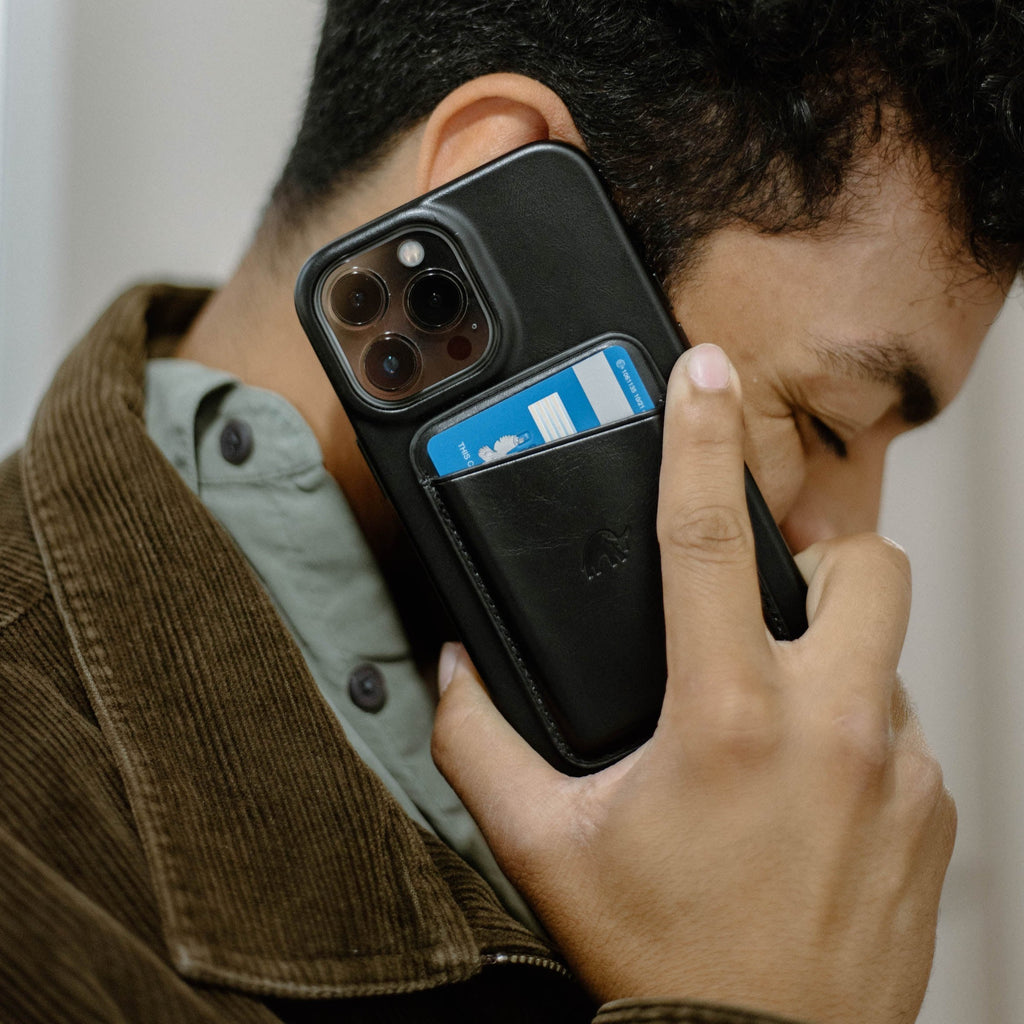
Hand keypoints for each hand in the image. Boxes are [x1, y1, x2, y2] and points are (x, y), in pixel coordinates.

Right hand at [431, 343, 955, 1022]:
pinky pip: (903, 725)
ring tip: (778, 709)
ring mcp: (899, 770)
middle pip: (865, 563)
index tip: (698, 373)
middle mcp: (830, 729)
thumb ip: (479, 744)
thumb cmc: (662, 957)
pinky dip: (858, 728)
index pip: (707, 538)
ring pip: (887, 646)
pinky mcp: (935, 811)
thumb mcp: (544, 846)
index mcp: (728, 718)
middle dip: (817, 559)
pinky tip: (810, 783)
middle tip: (765, 603)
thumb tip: (454, 670)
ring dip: (833, 652)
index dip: (698, 439)